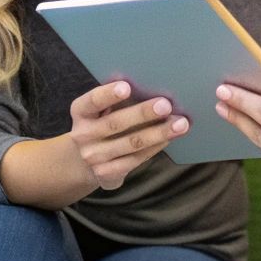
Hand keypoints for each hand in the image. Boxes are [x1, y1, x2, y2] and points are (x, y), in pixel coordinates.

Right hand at [68, 80, 188, 190]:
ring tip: (180, 124)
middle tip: (166, 105)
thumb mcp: (100, 110)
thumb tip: (152, 86)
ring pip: (131, 143)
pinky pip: (136, 159)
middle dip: (143, 113)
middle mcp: (82, 135)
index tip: (126, 87)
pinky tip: (169, 139)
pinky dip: (155, 147)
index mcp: (80, 112)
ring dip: (158, 133)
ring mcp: (93, 157)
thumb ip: (116, 100)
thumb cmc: (102, 124)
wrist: (85, 160)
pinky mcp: (106, 173)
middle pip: (115, 123)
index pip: (92, 101)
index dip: (108, 94)